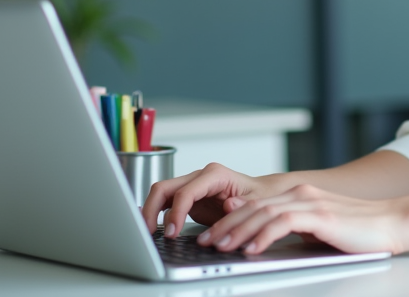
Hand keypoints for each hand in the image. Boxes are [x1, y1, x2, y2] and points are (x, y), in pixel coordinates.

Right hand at [141, 162, 278, 236]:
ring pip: (161, 193)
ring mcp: (192, 185)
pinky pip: (166, 202)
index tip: (172, 233)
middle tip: (148, 233)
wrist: (261, 195)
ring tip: (147, 233)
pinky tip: (152, 228)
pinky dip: (156, 214)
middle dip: (151, 209)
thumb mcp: (256, 203)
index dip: (175, 213)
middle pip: (165, 187)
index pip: (186, 192)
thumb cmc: (259, 197)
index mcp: (215, 175)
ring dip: (150, 212)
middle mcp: (200, 176)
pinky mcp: (188, 197)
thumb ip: (242, 206)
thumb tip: (229, 206)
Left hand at [195, 183, 406, 254]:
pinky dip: (264, 235)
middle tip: (206, 242)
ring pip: (264, 213)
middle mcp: (302, 194)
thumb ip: (292, 225)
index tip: (212, 235)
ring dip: (239, 231)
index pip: (255, 204)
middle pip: (254, 206)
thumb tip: (264, 234)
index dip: (230, 220)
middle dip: (226, 225)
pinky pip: (284, 222)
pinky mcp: (322, 216)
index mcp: (300, 195)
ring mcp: (312, 203)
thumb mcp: (318, 227)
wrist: (392, 223)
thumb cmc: (359, 231)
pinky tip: (252, 249)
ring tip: (222, 247)